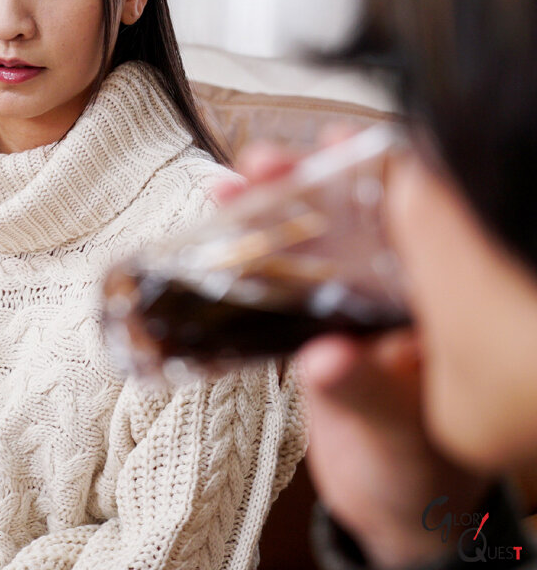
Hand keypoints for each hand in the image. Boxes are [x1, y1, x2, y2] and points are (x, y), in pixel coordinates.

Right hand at [226, 140, 491, 568]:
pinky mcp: (309, 326)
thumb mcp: (398, 429)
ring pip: (305, 244)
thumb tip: (324, 360)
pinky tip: (218, 239)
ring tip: (228, 189)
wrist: (388, 501)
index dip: (367, 171)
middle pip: (342, 218)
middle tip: (261, 164)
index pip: (403, 215)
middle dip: (301, 185)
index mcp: (426, 302)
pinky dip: (247, 259)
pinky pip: (277, 283)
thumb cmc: (418, 466)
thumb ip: (365, 391)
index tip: (335, 144)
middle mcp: (387, 293)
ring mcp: (345, 307)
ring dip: (266, 214)